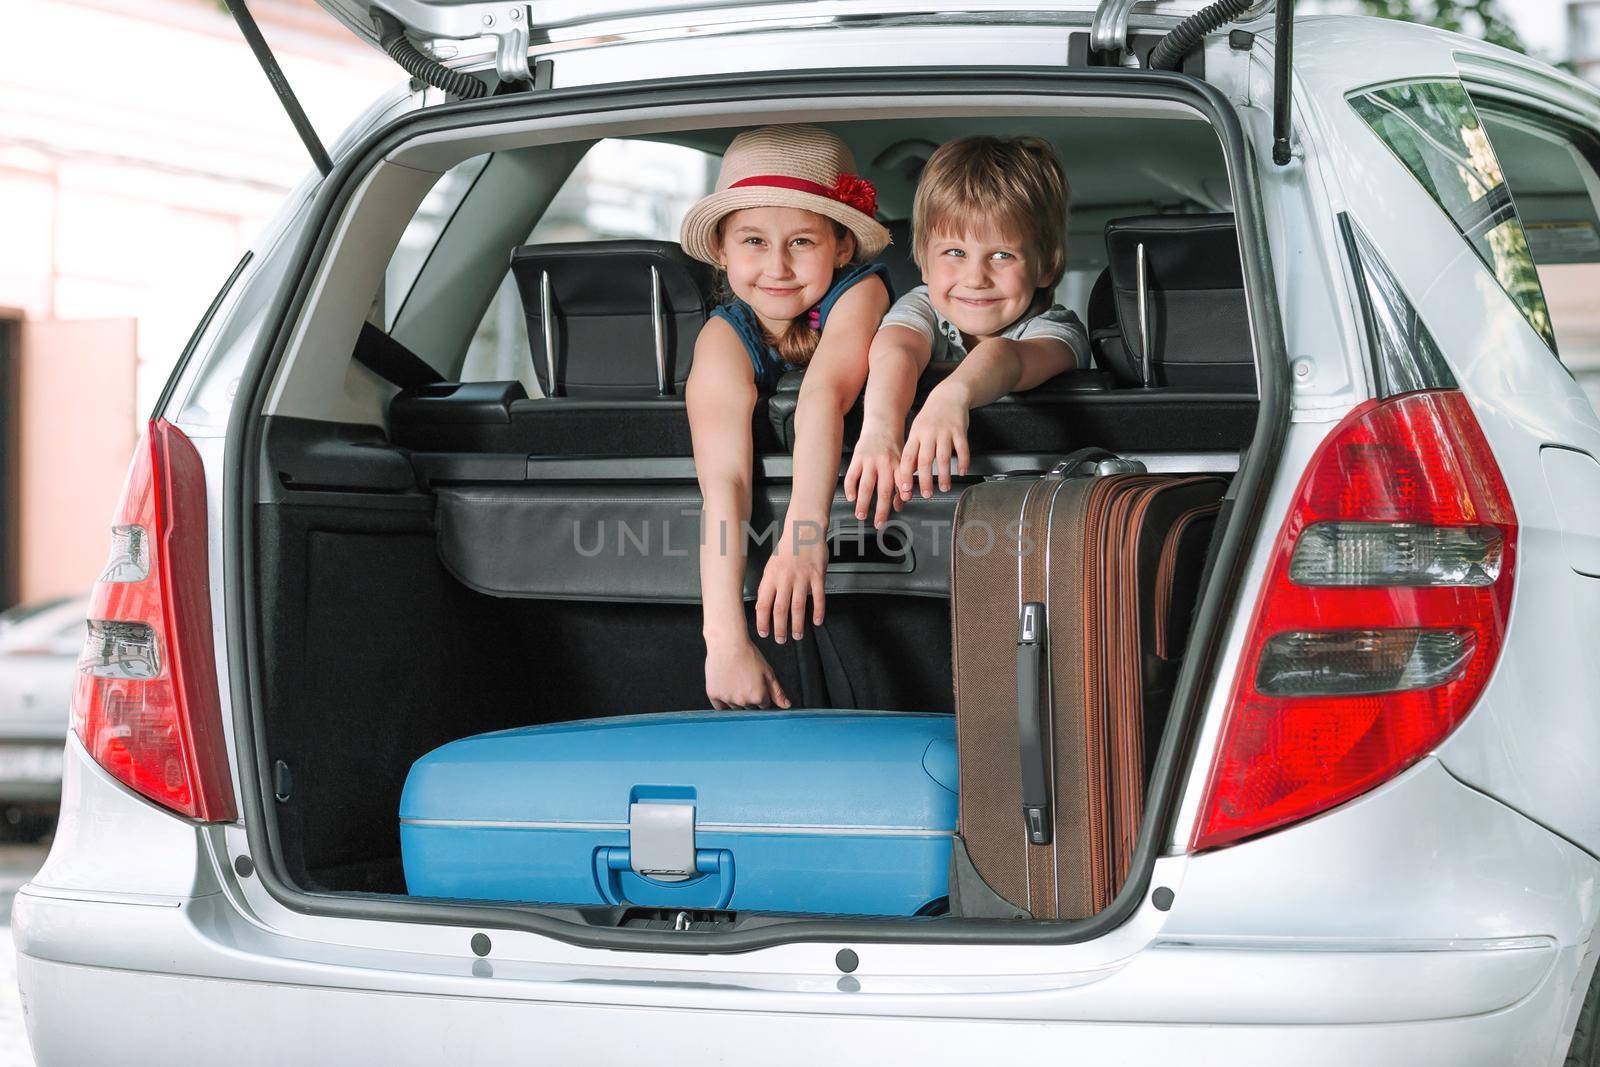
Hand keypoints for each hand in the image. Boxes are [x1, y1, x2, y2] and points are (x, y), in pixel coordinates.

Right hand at [705, 637, 790, 709]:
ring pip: (735, 707)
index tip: (756, 683)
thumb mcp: (768, 672)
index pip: (763, 705)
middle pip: (749, 707)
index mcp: (758, 696)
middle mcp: (743, 701)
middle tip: (745, 679)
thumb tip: (786, 706)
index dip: (761, 693)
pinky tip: (726, 688)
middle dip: (749, 696)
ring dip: (736, 698)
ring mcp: (727, 698)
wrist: (728, 643)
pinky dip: (722, 700)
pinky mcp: (713, 694)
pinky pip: (719, 706)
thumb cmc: (748, 654)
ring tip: (735, 680)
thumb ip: (777, 692)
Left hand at [756, 528, 828, 642]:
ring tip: (797, 635)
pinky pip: (818, 597)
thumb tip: (761, 606)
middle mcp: (785, 578)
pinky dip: (818, 611)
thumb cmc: (787, 548)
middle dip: (780, 628)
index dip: (762, 621)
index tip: (764, 632)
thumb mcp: (771, 566)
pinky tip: (817, 621)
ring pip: (798, 606)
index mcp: (771, 576)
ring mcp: (802, 577)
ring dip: (797, 624)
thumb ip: (767, 586)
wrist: (804, 529)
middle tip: (781, 640)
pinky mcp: (817, 575)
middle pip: (780, 609)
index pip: (763, 603)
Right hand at [844, 422, 905, 527]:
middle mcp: (885, 463)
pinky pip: (852, 475)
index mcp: (899, 464)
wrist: (882, 424)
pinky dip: (850, 488)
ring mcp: (870, 460)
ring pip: (866, 485)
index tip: (901, 506)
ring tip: (861, 515)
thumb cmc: (894, 447)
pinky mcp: (857, 458)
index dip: (902, 493)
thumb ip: (902, 483)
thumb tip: (901, 505)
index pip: (902, 482)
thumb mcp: (903, 462)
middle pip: (884, 488)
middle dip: (881, 508)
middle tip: (879, 523)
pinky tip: (851, 498)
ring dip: (863, 502)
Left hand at [897, 391, 970, 498]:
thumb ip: (914, 451)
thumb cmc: (931, 417)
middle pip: (925, 460)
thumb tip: (908, 472)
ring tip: (944, 487)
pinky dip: (963, 462)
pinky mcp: (960, 431)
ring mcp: (945, 432)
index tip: (905, 488)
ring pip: (943, 457)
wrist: (948, 395)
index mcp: (916, 435)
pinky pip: (962, 449)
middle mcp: (929, 434)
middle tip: (926, 494)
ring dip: (944, 475)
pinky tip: (962, 471)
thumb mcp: (917, 431)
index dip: (905, 474)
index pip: (907, 457)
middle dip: (925, 480)